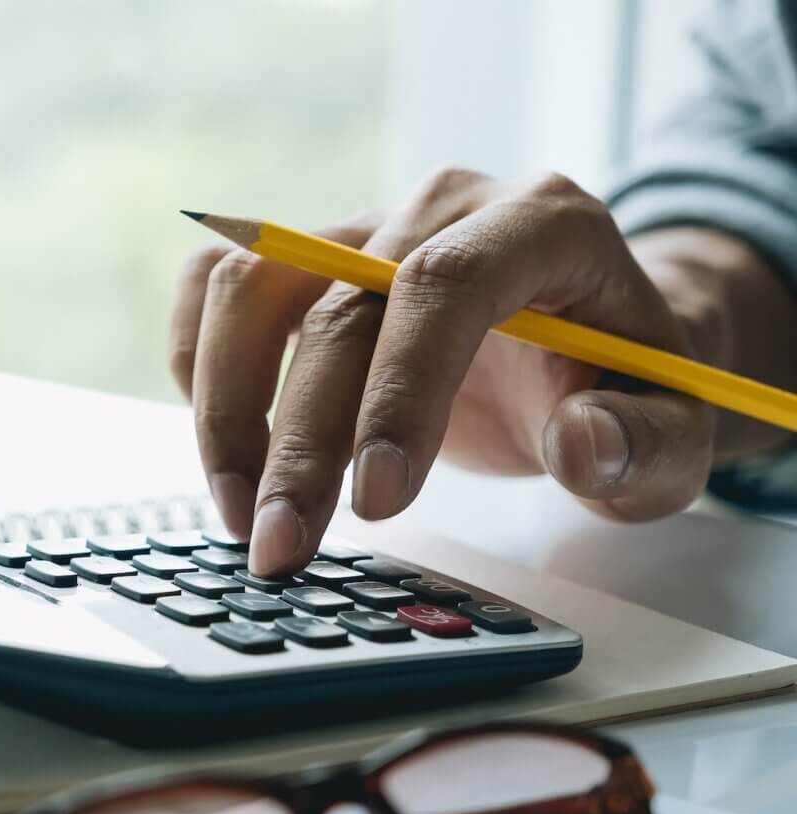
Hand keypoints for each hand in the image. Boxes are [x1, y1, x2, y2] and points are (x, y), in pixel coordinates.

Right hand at [169, 168, 716, 574]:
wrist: (585, 342)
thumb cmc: (621, 385)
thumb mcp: (672, 431)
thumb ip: (644, 444)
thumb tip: (581, 445)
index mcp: (544, 222)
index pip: (448, 285)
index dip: (399, 391)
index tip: (377, 503)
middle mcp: (440, 208)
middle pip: (336, 305)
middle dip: (298, 443)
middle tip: (280, 548)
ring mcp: (361, 226)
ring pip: (250, 286)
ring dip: (227, 410)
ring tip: (242, 516)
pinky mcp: (304, 257)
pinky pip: (215, 285)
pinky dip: (199, 363)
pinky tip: (223, 446)